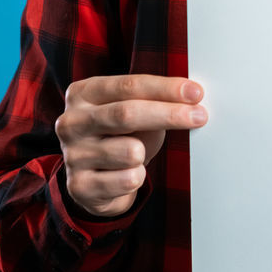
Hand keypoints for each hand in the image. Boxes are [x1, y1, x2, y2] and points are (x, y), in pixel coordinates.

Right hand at [55, 74, 207, 217]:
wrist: (95, 180)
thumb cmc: (121, 135)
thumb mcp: (135, 110)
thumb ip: (155, 98)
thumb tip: (194, 96)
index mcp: (83, 93)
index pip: (129, 85)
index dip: (165, 88)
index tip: (196, 92)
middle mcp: (71, 122)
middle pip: (126, 114)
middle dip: (169, 114)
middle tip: (200, 116)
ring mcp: (72, 155)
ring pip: (130, 151)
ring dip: (146, 152)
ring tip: (138, 153)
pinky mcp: (80, 186)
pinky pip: (128, 180)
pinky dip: (138, 177)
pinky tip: (127, 175)